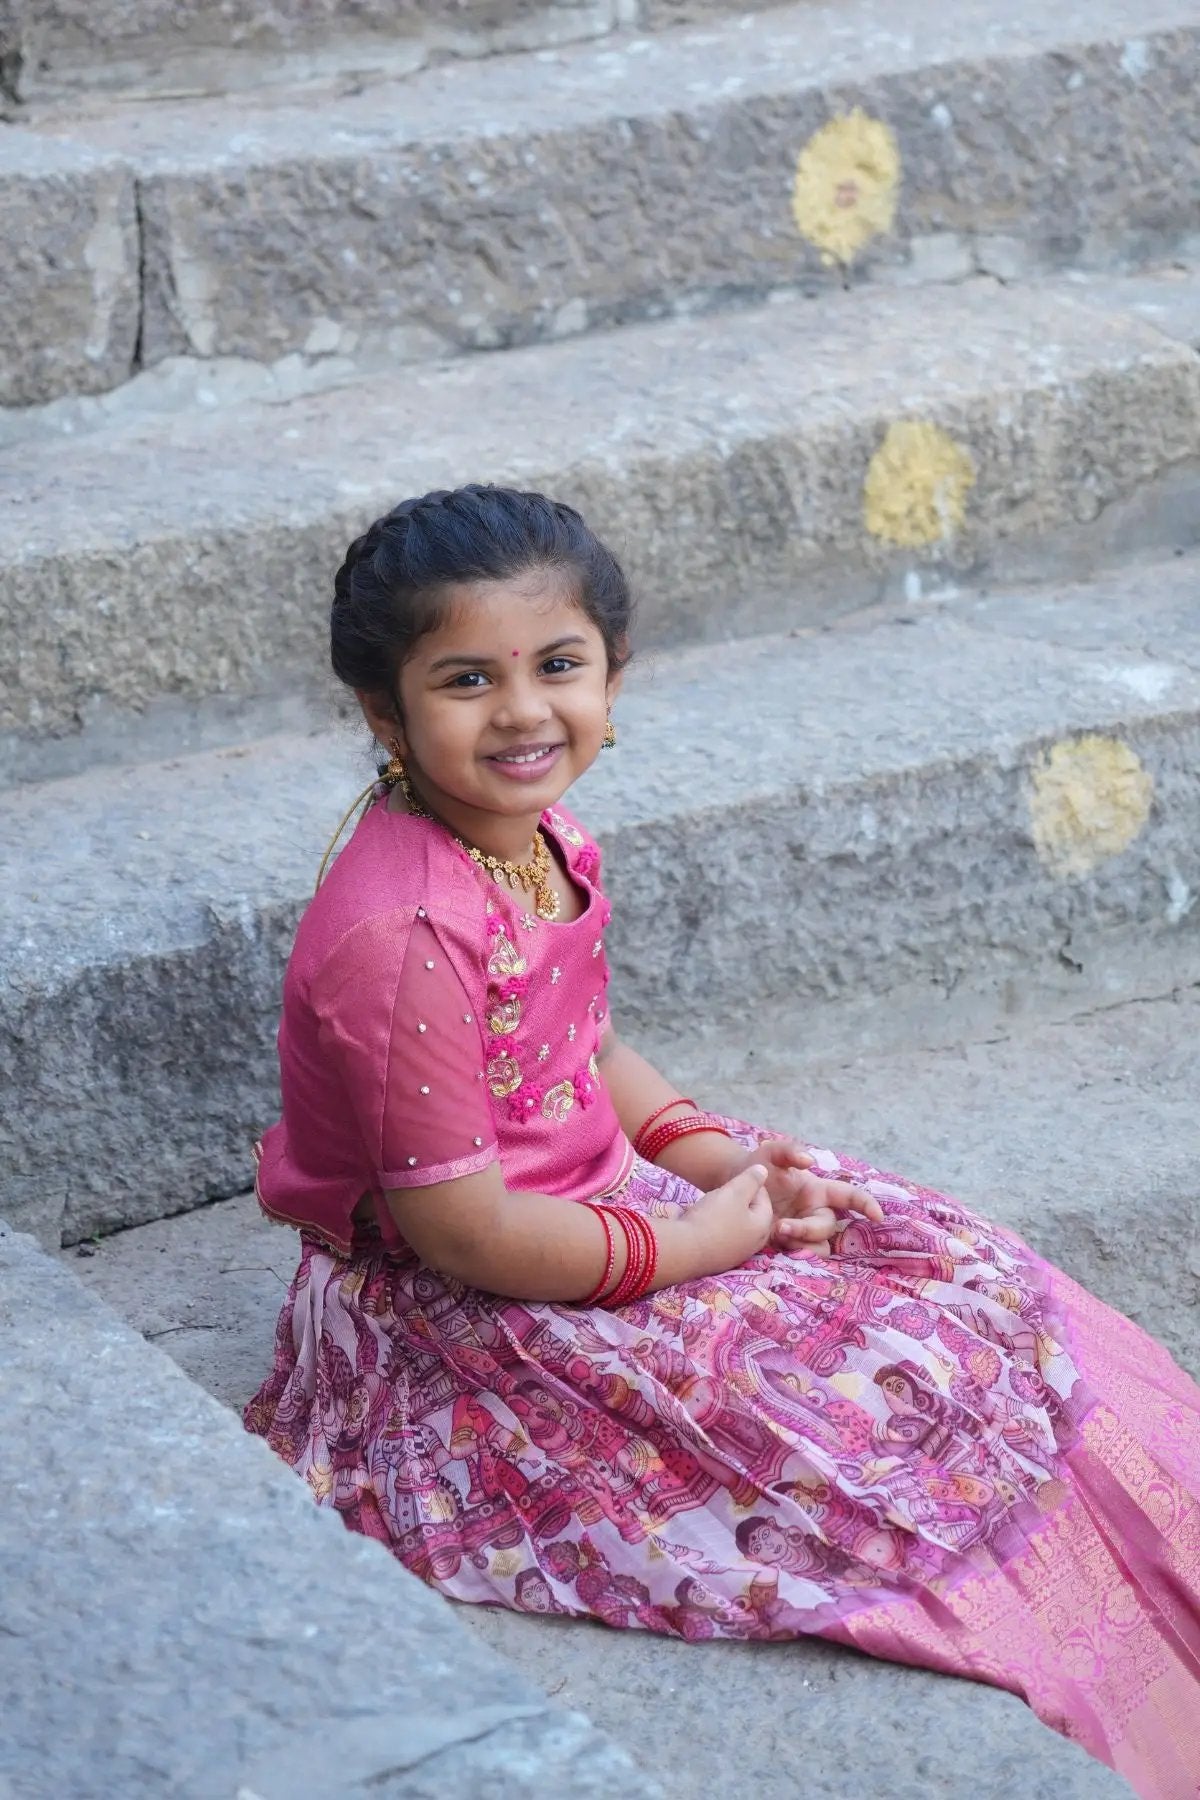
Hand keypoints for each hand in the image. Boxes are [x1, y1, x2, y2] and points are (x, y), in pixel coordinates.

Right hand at [678, 1164, 773, 1276]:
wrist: (685, 1250)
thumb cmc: (714, 1218)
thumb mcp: (734, 1192)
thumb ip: (751, 1180)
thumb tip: (763, 1171)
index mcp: (762, 1227)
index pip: (763, 1199)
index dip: (750, 1185)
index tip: (735, 1179)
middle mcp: (753, 1244)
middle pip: (749, 1214)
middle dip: (737, 1200)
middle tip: (722, 1192)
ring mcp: (735, 1255)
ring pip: (734, 1225)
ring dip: (724, 1213)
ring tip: (710, 1205)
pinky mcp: (718, 1260)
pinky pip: (721, 1236)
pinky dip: (714, 1226)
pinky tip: (702, 1221)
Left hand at [728, 1138, 883, 1256]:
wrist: (732, 1186)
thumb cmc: (756, 1166)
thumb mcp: (770, 1152)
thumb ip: (790, 1151)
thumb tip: (811, 1161)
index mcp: (817, 1191)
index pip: (849, 1196)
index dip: (866, 1205)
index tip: (877, 1217)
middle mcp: (814, 1212)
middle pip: (827, 1227)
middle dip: (808, 1229)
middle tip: (780, 1226)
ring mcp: (802, 1231)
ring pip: (819, 1246)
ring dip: (802, 1244)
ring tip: (776, 1234)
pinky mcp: (788, 1245)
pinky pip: (802, 1257)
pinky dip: (793, 1254)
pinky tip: (773, 1246)